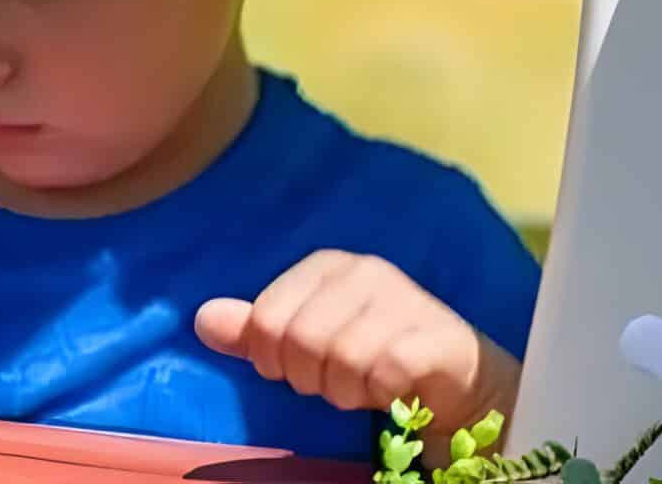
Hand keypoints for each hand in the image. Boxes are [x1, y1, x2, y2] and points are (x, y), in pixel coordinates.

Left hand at [197, 254, 519, 431]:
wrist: (461, 383)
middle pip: (300, 340)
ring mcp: (403, 300)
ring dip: (345, 391)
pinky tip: (393, 393)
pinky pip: (383, 374)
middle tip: (333, 385)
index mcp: (325, 266)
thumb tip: (201, 322)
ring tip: (363, 389)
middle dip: (310, 379)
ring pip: (339, 359)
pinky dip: (380, 395)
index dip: (272, 360)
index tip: (294, 372)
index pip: (267, 320)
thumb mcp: (309, 341)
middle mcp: (363, 272)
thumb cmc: (375, 356)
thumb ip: (257, 331)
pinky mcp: (437, 337)